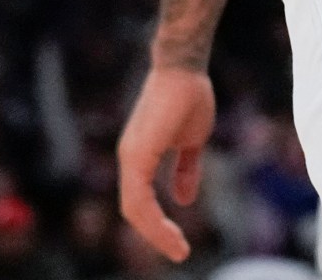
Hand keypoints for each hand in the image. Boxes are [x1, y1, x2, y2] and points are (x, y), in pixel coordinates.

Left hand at [117, 67, 215, 262]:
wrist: (185, 69)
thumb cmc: (188, 98)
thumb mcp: (191, 141)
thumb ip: (186, 170)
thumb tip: (185, 199)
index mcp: (139, 160)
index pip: (142, 204)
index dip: (158, 226)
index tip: (179, 243)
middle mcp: (129, 161)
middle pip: (134, 212)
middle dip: (157, 236)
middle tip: (180, 252)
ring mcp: (131, 158)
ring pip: (134, 209)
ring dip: (156, 233)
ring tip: (178, 249)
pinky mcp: (137, 154)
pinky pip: (139, 198)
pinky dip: (153, 218)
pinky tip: (171, 229)